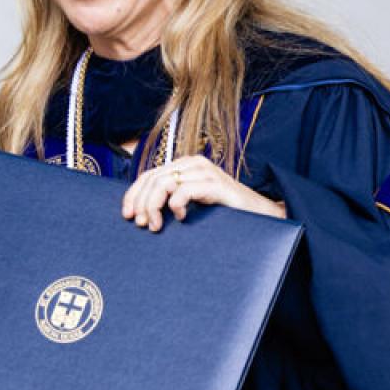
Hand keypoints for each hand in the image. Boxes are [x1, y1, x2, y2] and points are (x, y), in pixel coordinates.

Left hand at [122, 154, 286, 231]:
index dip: (133, 194)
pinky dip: (176, 205)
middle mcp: (193, 164)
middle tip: (141, 224)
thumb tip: (138, 212)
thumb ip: (170, 199)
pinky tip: (180, 217)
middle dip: (141, 203)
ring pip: (164, 183)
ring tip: (156, 225)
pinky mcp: (216, 184)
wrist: (262, 216)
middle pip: (153, 179)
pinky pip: (184, 190)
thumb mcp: (191, 203)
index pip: (149, 175)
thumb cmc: (224, 213)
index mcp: (184, 166)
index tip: (127, 215)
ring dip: (153, 206)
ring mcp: (205, 172)